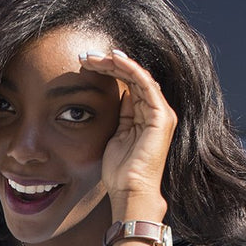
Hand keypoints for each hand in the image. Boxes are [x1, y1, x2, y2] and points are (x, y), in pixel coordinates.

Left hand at [80, 49, 175, 221]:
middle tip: (85, 55)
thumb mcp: (116, 136)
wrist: (129, 190)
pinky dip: (129, 69)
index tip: (85, 64)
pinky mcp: (160, 116)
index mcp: (146, 116)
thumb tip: (120, 96)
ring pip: (138, 75)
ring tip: (94, 56)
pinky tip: (112, 60)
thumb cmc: (120, 171)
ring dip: (115, 63)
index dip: (109, 71)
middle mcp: (156, 111)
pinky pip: (145, 83)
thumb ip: (121, 116)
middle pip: (133, 76)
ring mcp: (161, 113)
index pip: (129, 83)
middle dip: (109, 63)